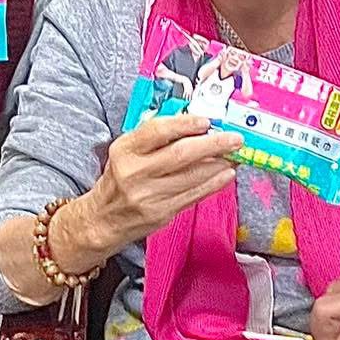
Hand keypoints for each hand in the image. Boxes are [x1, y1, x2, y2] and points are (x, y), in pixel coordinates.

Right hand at [80, 112, 241, 252]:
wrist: (104, 218)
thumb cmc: (120, 179)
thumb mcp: (127, 151)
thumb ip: (156, 138)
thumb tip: (196, 126)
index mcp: (125, 150)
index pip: (157, 131)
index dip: (185, 124)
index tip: (207, 121)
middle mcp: (135, 172)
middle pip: (180, 155)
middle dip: (213, 145)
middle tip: (234, 139)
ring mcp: (149, 195)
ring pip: (192, 177)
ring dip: (219, 164)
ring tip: (235, 155)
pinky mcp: (162, 213)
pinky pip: (194, 196)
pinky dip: (214, 184)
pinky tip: (226, 174)